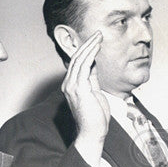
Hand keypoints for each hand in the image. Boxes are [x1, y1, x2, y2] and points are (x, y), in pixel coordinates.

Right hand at [63, 31, 110, 159]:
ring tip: (98, 37)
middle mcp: (69, 84)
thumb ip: (92, 78)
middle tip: (98, 34)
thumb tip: (94, 64)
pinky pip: (84, 67)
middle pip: (76, 58)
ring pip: (79, 60)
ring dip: (90, 46)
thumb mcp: (94, 92)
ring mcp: (72, 86)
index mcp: (72, 85)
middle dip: (87, 44)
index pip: (77, 63)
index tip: (96, 40)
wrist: (93, 133)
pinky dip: (90, 55)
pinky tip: (96, 48)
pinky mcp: (79, 89)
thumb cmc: (95, 116)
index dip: (86, 50)